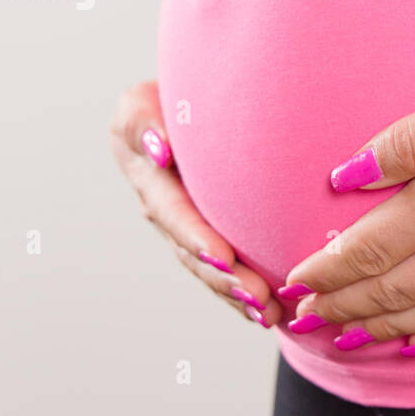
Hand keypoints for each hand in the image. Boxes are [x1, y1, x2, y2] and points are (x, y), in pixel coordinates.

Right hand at [110, 81, 279, 327]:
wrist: (187, 112)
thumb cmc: (168, 100)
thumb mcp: (139, 103)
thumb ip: (143, 123)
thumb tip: (161, 150)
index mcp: (149, 180)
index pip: (174, 213)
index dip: (196, 237)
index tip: (223, 256)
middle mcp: (166, 214)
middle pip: (196, 254)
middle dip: (225, 279)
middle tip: (258, 297)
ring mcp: (187, 231)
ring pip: (212, 271)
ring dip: (239, 295)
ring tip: (269, 314)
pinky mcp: (210, 239)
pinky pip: (226, 272)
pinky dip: (246, 295)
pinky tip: (275, 315)